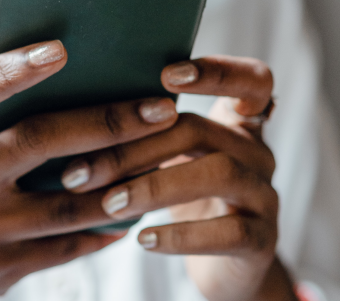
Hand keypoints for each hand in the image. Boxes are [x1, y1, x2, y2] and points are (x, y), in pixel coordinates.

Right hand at [0, 40, 180, 300]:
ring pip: (67, 201)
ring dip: (124, 177)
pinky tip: (131, 208)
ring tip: (163, 154)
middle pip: (36, 143)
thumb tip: (53, 84)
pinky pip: (66, 245)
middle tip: (159, 107)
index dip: (8, 70)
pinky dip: (103, 225)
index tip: (59, 49)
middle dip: (107, 122)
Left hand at [60, 56, 295, 300]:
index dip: (217, 71)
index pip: (251, 80)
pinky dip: (181, 235)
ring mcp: (266, 196)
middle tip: (81, 170)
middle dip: (135, 147)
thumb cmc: (183, 199)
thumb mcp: (170, 159)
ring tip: (109, 204)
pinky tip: (143, 239)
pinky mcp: (264, 241)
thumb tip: (72, 112)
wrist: (222, 267)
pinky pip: (229, 232)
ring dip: (154, 186)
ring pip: (219, 174)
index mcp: (237, 123)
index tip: (166, 75)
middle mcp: (258, 152)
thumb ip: (146, 130)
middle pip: (201, 129)